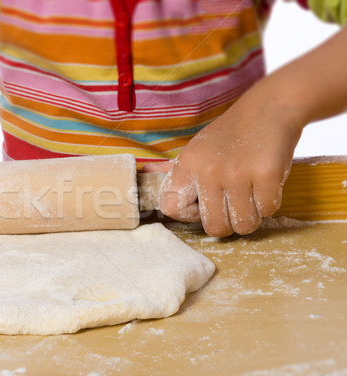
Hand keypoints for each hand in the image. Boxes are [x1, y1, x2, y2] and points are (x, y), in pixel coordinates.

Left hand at [158, 87, 301, 236]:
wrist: (269, 108)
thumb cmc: (230, 135)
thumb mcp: (197, 150)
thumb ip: (175, 171)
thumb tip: (145, 175)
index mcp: (187, 165)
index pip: (171, 207)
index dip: (189, 215)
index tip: (203, 205)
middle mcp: (208, 170)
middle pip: (214, 227)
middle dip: (228, 223)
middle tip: (235, 205)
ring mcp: (238, 173)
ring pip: (244, 224)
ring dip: (252, 214)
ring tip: (252, 192)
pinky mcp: (267, 174)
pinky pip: (268, 210)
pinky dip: (270, 202)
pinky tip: (266, 183)